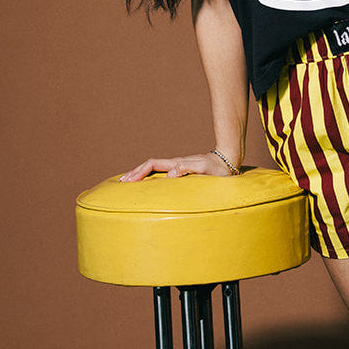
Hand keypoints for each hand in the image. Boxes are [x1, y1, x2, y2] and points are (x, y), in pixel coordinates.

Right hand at [118, 152, 235, 181]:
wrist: (227, 163)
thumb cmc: (217, 169)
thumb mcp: (204, 169)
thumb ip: (187, 169)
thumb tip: (169, 175)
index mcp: (176, 163)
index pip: (152, 165)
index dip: (139, 172)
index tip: (128, 181)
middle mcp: (175, 164)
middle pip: (149, 166)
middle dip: (134, 173)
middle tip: (120, 183)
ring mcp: (177, 168)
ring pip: (153, 169)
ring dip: (140, 175)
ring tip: (128, 183)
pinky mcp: (181, 172)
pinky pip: (161, 174)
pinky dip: (150, 178)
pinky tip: (148, 186)